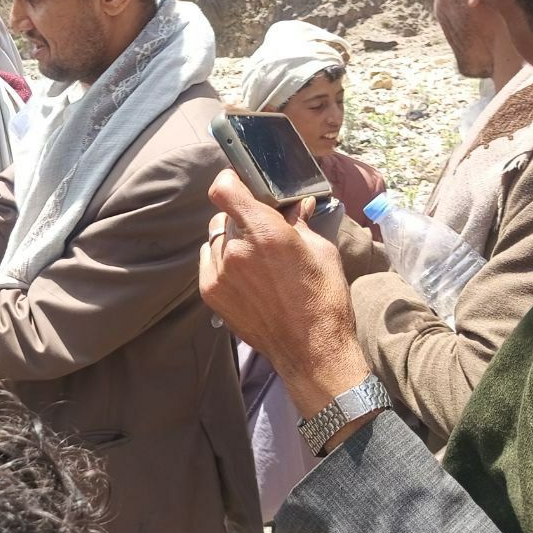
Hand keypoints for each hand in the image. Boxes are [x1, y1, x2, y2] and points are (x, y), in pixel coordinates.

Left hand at [199, 170, 369, 434]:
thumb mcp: (321, 252)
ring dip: (231, 239)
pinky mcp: (211, 293)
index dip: (229, 180)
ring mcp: (219, 273)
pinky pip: (209, 261)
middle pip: (224, 215)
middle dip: (241, 215)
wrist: (311, 351)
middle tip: (261, 227)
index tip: (240, 181)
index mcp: (266, 233)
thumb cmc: (324, 299)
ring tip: (255, 256)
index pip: (224, 189)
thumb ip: (300, 223)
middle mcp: (236, 250)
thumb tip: (295, 205)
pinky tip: (245, 273)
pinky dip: (222, 260)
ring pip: (216, 239)